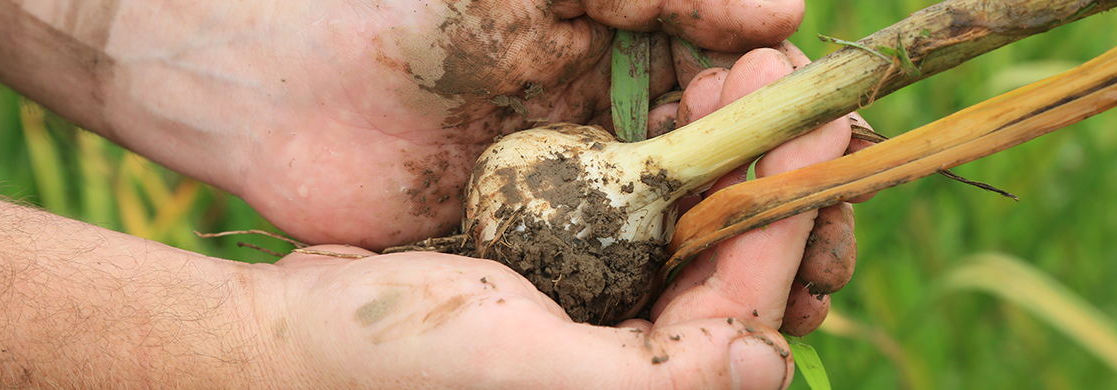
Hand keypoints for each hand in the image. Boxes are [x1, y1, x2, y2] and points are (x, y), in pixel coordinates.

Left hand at [0, 0, 802, 248]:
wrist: (291, 93)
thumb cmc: (422, 28)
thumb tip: (791, 10)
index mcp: (632, 75)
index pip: (742, 107)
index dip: (790, 134)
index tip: (822, 151)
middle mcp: (617, 144)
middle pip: (731, 186)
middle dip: (786, 216)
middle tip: (824, 251)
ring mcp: (579, 203)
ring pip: (688, 244)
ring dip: (744, 269)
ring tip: (798, 294)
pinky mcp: (538, 253)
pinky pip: (622, 284)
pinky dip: (670, 303)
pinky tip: (714, 328)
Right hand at [263, 45, 869, 388]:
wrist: (292, 332)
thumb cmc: (394, 360)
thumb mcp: (530, 368)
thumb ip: (660, 379)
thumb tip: (771, 357)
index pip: (750, 306)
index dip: (790, 207)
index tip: (824, 121)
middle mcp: (635, 362)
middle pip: (738, 265)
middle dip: (772, 174)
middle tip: (793, 83)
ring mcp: (602, 318)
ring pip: (696, 229)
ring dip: (727, 153)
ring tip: (750, 75)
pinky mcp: (568, 277)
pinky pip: (642, 212)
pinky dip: (668, 157)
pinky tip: (681, 103)